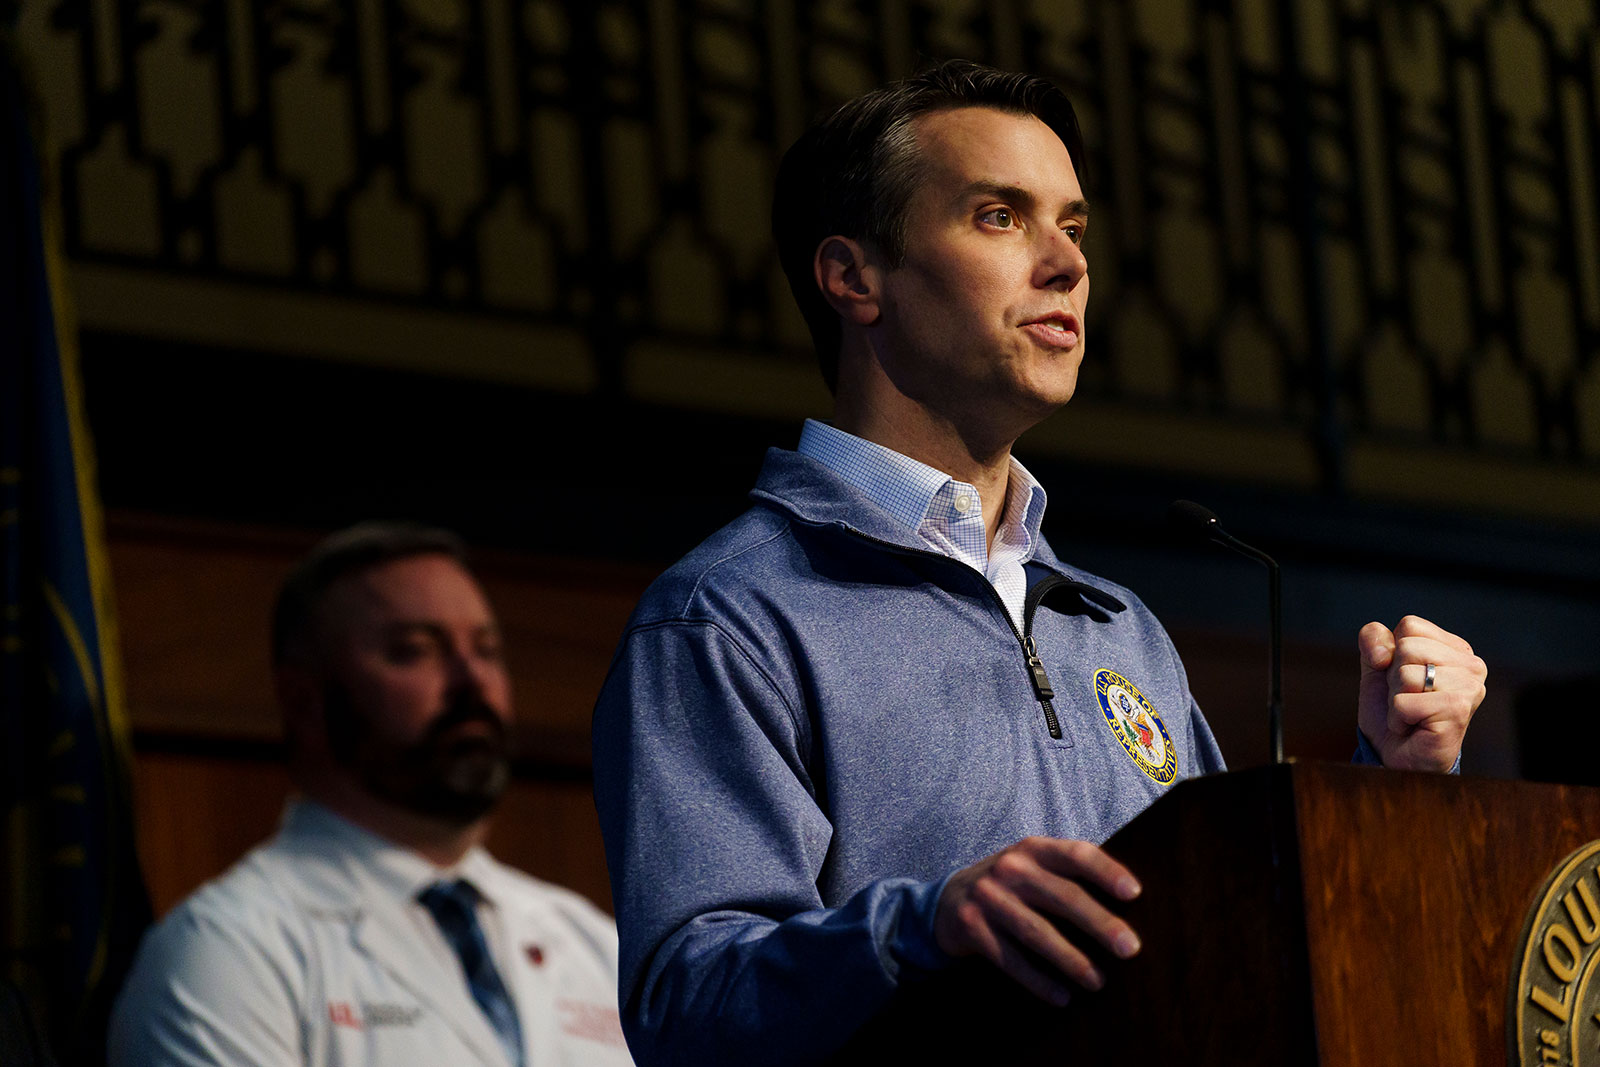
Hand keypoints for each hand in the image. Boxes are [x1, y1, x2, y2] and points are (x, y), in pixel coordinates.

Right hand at [933, 836, 1140, 1005]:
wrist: (946, 900)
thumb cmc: (1010, 886)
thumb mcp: (1032, 866)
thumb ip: (1067, 875)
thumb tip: (1128, 905)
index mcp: (1033, 849)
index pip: (1076, 854)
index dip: (1106, 871)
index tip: (1134, 893)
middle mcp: (1010, 868)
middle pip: (1063, 897)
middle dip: (1100, 924)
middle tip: (1130, 949)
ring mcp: (989, 898)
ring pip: (1037, 932)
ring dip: (1072, 960)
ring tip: (1098, 982)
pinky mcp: (973, 928)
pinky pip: (1011, 960)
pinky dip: (1038, 981)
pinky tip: (1062, 997)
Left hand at [1357, 615, 1485, 771]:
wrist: (1396, 756)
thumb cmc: (1392, 711)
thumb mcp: (1376, 667)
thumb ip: (1374, 640)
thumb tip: (1382, 650)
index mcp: (1456, 648)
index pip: (1410, 625)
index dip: (1392, 653)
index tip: (1403, 679)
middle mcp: (1472, 665)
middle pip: (1406, 647)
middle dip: (1393, 678)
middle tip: (1408, 700)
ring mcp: (1470, 688)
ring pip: (1405, 674)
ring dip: (1395, 700)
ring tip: (1412, 714)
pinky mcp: (1458, 710)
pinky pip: (1403, 702)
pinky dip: (1398, 718)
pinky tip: (1414, 727)